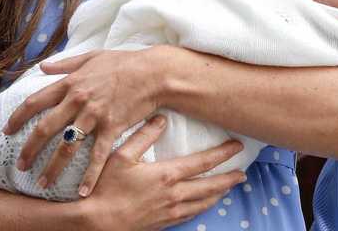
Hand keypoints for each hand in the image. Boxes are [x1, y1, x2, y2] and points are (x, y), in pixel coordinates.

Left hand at [3, 46, 177, 195]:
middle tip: (20, 166)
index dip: (17, 118)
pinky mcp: (112, 128)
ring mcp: (94, 116)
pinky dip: (90, 175)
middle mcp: (78, 100)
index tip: (7, 130)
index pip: (34, 102)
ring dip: (52, 167)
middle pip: (44, 129)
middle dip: (29, 150)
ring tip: (42, 184)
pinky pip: (97, 156)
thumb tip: (43, 67)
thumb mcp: (92, 56)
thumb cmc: (124, 62)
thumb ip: (65, 64)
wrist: (154, 72)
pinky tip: (82, 192)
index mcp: (70, 83)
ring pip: (66, 146)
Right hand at [82, 117, 246, 229]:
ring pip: (203, 203)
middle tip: (242, 173)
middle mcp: (174, 195)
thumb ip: (143, 136)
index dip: (223, 154)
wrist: (95, 223)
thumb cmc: (105, 188)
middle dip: (229, 178)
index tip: (237, 147)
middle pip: (210, 186)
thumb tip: (162, 118)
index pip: (203, 162)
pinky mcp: (163, 224)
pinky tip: (204, 205)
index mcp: (167, 175)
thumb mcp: (121, 156)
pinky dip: (202, 208)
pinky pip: (190, 215)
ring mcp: (170, 211)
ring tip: (229, 188)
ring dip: (219, 194)